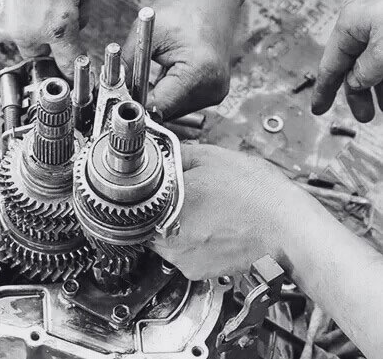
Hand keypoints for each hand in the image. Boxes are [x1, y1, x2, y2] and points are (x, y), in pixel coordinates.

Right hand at [0, 0, 91, 77]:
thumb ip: (83, 11)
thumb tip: (79, 27)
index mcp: (57, 25)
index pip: (67, 62)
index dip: (70, 69)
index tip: (69, 75)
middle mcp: (27, 33)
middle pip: (37, 53)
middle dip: (40, 39)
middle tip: (38, 11)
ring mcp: (0, 30)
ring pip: (13, 40)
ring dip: (17, 26)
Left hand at [122, 0, 239, 118]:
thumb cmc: (185, 8)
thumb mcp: (147, 31)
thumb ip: (127, 64)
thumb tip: (110, 88)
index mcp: (198, 72)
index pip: (158, 106)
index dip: (134, 104)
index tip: (117, 98)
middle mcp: (212, 88)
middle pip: (165, 112)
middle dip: (142, 102)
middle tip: (125, 86)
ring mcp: (215, 93)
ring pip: (172, 111)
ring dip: (154, 99)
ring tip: (143, 78)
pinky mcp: (213, 92)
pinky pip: (181, 103)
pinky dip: (166, 94)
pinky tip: (159, 79)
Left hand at [150, 144, 319, 279]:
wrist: (290, 230)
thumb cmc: (258, 195)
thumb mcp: (213, 157)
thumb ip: (179, 155)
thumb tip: (164, 154)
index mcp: (167, 206)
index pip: (136, 202)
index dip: (147, 192)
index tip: (155, 189)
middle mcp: (169, 238)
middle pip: (147, 221)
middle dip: (161, 209)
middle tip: (185, 199)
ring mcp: (182, 259)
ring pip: (163, 240)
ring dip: (176, 227)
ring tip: (204, 213)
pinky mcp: (196, 273)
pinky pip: (182, 255)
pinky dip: (192, 243)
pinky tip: (212, 229)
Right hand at [312, 0, 382, 121]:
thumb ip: (364, 73)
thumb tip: (355, 82)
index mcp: (352, 23)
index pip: (331, 64)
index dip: (324, 89)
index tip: (318, 108)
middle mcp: (368, 22)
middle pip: (356, 65)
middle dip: (361, 92)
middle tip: (365, 116)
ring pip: (379, 64)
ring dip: (382, 88)